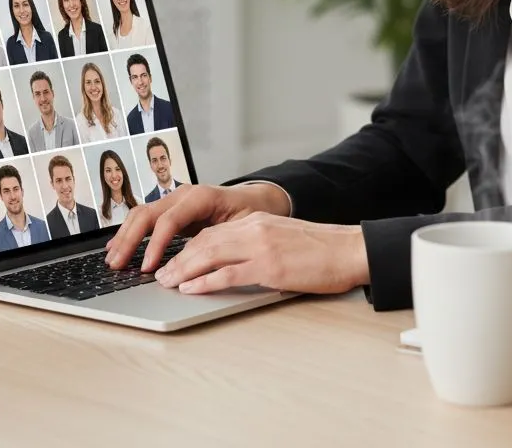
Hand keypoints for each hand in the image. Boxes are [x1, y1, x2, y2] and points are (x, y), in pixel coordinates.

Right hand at [105, 183, 290, 271]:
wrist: (256, 200)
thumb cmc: (251, 213)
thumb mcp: (243, 227)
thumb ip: (221, 241)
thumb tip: (203, 264)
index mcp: (202, 196)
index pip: (170, 220)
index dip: (156, 244)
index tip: (148, 268)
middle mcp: (184, 194)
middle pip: (148, 213)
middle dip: (130, 240)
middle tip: (117, 265)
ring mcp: (175, 200)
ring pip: (141, 214)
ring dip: (124, 237)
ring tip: (112, 260)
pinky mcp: (171, 209)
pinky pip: (145, 218)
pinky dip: (129, 232)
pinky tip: (117, 247)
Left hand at [153, 213, 370, 294]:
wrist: (351, 250)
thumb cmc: (323, 250)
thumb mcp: (284, 239)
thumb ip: (259, 245)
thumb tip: (233, 264)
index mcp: (259, 221)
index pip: (213, 231)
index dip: (188, 247)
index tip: (173, 260)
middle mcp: (256, 229)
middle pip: (205, 240)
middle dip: (179, 258)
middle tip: (161, 274)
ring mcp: (262, 247)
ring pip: (210, 254)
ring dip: (184, 269)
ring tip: (167, 282)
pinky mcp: (270, 266)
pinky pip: (228, 274)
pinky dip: (205, 281)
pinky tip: (191, 288)